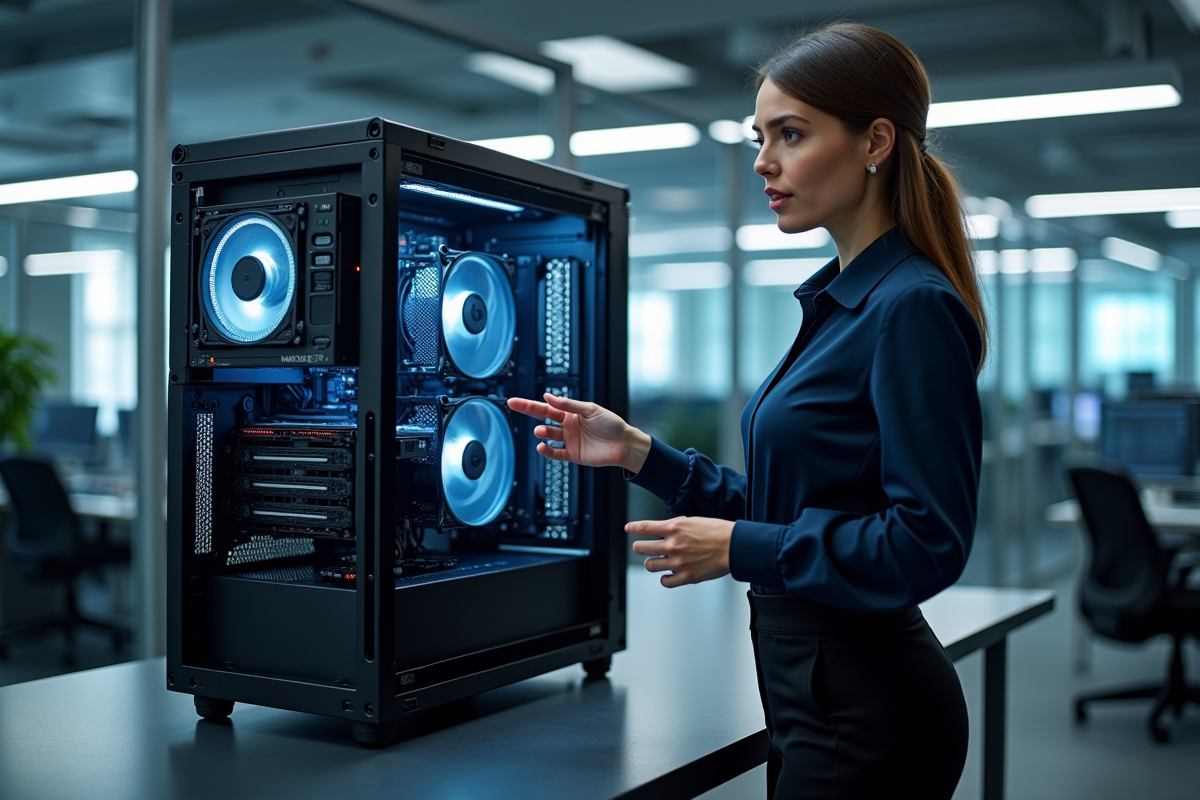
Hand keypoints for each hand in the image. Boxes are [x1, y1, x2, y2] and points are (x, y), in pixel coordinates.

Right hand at [507, 394, 650, 471]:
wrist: (624, 444)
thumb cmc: (611, 424)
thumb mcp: (590, 410)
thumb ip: (568, 405)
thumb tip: (548, 397)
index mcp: (572, 413)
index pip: (548, 406)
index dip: (531, 404)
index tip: (515, 401)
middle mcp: (568, 426)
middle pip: (544, 418)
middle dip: (528, 411)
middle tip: (514, 405)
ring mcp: (570, 440)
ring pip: (549, 435)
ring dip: (542, 432)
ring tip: (540, 431)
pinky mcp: (573, 454)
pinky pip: (556, 453)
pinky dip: (547, 451)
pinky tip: (542, 447)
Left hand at [627, 516, 732, 587]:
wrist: (734, 546)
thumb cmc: (718, 532)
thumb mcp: (694, 521)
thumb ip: (677, 526)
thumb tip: (665, 530)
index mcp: (674, 528)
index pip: (645, 527)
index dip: (633, 527)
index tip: (628, 528)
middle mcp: (672, 545)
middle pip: (641, 548)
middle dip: (639, 547)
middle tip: (641, 547)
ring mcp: (678, 562)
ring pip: (650, 565)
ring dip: (651, 562)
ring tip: (656, 561)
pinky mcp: (686, 577)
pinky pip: (665, 581)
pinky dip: (664, 578)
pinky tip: (668, 574)